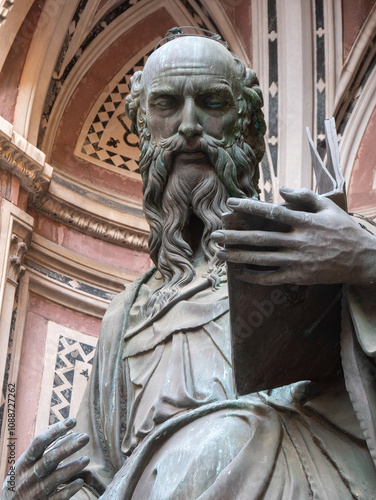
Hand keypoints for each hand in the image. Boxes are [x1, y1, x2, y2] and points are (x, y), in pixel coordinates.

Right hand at [1, 418, 89, 498]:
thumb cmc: (24, 477)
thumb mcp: (29, 463)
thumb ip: (50, 449)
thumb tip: (75, 434)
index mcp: (25, 461)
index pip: (40, 442)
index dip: (56, 430)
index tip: (72, 420)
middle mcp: (29, 475)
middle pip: (50, 459)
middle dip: (68, 447)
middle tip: (86, 437)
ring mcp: (36, 491)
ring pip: (55, 478)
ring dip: (72, 468)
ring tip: (86, 459)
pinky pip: (57, 498)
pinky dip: (69, 490)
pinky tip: (80, 481)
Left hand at [212, 187, 375, 285]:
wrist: (362, 259)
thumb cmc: (345, 230)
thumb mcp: (329, 207)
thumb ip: (305, 196)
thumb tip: (282, 189)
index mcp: (304, 222)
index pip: (271, 213)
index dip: (249, 208)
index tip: (230, 203)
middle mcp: (298, 241)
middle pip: (260, 238)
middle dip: (235, 237)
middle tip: (215, 235)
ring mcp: (298, 260)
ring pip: (262, 259)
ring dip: (239, 257)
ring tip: (220, 254)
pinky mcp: (299, 276)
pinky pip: (272, 278)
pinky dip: (255, 276)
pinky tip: (239, 274)